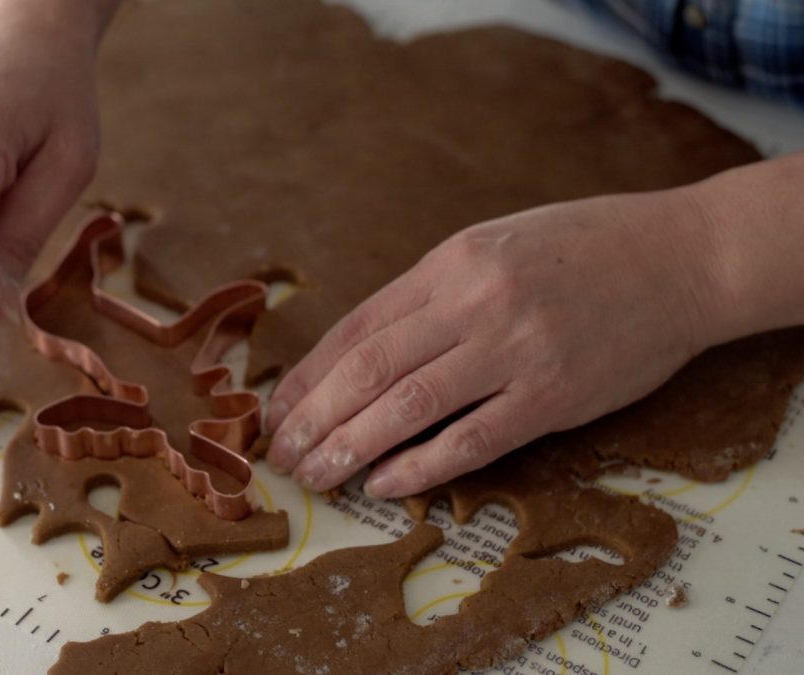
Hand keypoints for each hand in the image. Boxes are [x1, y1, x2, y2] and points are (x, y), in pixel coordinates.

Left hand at [264, 189, 726, 497]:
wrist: (681, 258)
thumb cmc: (581, 250)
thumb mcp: (493, 246)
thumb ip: (432, 293)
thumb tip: (364, 352)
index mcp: (452, 262)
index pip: (359, 326)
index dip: (310, 374)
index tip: (276, 410)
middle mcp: (475, 301)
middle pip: (370, 367)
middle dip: (315, 416)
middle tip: (282, 454)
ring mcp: (517, 348)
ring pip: (409, 404)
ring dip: (351, 445)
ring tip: (315, 475)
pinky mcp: (555, 394)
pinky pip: (474, 438)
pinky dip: (422, 465)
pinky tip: (384, 484)